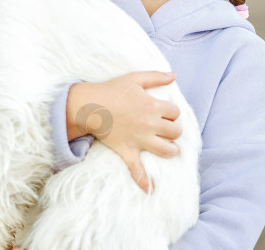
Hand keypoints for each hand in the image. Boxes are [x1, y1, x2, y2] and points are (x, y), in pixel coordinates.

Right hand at [66, 71, 181, 192]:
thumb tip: (174, 75)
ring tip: (170, 149)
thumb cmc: (112, 90)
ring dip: (172, 150)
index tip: (165, 112)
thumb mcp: (134, 78)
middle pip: (175, 131)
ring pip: (167, 150)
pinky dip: (143, 181)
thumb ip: (156, 76)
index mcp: (153, 106)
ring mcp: (140, 139)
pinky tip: (150, 190)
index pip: (175, 112)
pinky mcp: (128, 151)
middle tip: (167, 129)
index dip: (172, 112)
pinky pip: (137, 169)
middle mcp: (150, 124)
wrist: (89, 105)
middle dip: (174, 130)